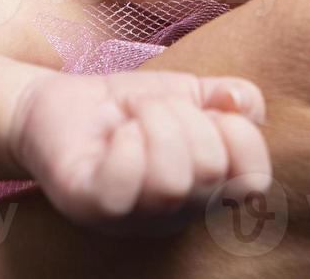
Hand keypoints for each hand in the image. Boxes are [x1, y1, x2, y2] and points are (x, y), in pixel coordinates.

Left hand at [8, 71, 269, 224]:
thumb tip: (242, 104)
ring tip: (134, 117)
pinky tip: (115, 135)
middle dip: (185, 117)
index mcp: (206, 191)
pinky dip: (126, 142)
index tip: (208, 111)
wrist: (55, 102)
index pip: (254, 181)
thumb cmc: (123, 106)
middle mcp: (174, 214)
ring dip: (155, 123)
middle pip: (211, 172)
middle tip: (154, 107)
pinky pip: (125, 182)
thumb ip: (231, 97)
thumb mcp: (188, 93)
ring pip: (172, 182)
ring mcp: (132, 217)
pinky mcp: (91, 206)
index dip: (240, 135)